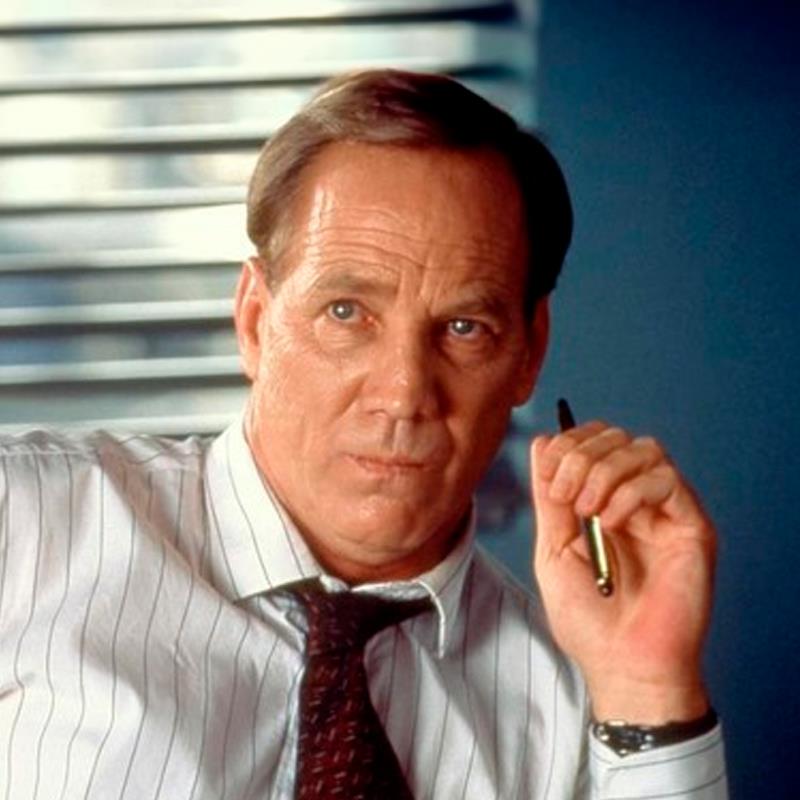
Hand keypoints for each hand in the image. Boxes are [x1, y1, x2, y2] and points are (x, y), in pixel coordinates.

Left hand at [531, 421, 715, 722]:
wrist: (621, 665)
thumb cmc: (589, 619)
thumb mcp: (554, 548)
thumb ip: (549, 497)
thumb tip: (544, 442)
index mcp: (603, 501)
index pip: (594, 441)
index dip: (569, 445)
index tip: (550, 482)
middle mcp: (637, 499)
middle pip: (617, 437)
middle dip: (582, 456)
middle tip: (566, 497)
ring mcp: (666, 511)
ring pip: (644, 448)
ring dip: (604, 472)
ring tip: (588, 512)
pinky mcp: (691, 525)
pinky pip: (666, 479)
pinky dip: (631, 492)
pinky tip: (613, 523)